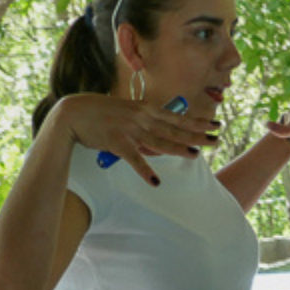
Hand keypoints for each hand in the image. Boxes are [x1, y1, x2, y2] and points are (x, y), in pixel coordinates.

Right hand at [47, 94, 220, 185]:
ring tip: (195, 156)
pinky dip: (144, 171)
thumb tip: (160, 141)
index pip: (177, 117)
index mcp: (145, 109)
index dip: (197, 123)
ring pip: (159, 142)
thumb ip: (144, 125)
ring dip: (178, 149)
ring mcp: (130, 130)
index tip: (214, 125)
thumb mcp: (126, 113)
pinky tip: (155, 181)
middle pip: (174, 129)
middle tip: (216, 140)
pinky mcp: (117, 143)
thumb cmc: (100, 113)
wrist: (73, 113)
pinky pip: (134, 159)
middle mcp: (141, 118)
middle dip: (196, 136)